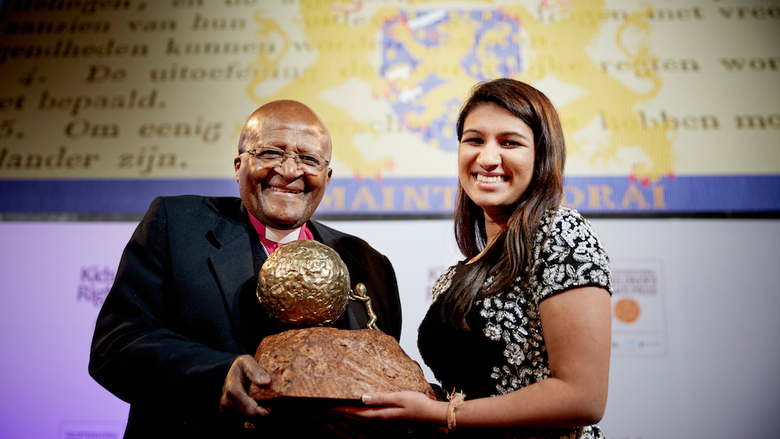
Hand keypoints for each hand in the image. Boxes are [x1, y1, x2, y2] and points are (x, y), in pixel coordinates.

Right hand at [219, 354, 270, 416]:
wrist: (226, 374)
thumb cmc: (239, 368)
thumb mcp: (246, 361)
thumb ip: (255, 370)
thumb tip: (266, 381)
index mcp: (233, 391)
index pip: (253, 411)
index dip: (267, 411)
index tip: (273, 404)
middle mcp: (227, 404)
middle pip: (252, 417)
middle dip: (264, 411)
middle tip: (270, 401)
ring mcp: (226, 411)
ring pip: (249, 419)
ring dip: (258, 413)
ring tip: (263, 401)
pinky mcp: (228, 414)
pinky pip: (244, 418)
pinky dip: (253, 414)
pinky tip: (256, 405)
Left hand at [333, 391, 447, 424]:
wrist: (432, 414)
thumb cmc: (418, 404)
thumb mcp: (399, 397)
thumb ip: (381, 397)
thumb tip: (362, 397)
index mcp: (382, 414)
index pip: (358, 413)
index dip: (344, 411)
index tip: (331, 408)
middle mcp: (382, 419)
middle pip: (358, 418)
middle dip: (343, 414)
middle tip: (329, 410)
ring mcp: (386, 420)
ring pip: (363, 418)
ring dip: (350, 415)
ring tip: (339, 410)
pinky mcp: (390, 418)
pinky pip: (370, 417)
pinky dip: (361, 414)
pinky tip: (361, 410)